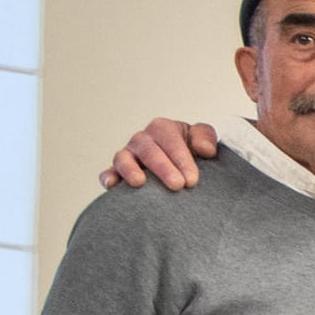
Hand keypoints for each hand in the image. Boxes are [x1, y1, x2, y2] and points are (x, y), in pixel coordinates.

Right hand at [102, 118, 219, 190]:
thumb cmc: (192, 150)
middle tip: (177, 186)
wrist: (181, 165)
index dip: (181, 158)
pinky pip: (109, 172)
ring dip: (130, 170)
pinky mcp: (118, 172)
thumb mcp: (202, 138)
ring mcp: (128, 155)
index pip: (170, 139)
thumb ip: (205, 137)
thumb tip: (205, 149)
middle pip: (149, 150)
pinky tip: (112, 186)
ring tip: (139, 183)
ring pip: (123, 158)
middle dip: (163, 168)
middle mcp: (142, 140)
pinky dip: (108, 177)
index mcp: (162, 128)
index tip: (192, 180)